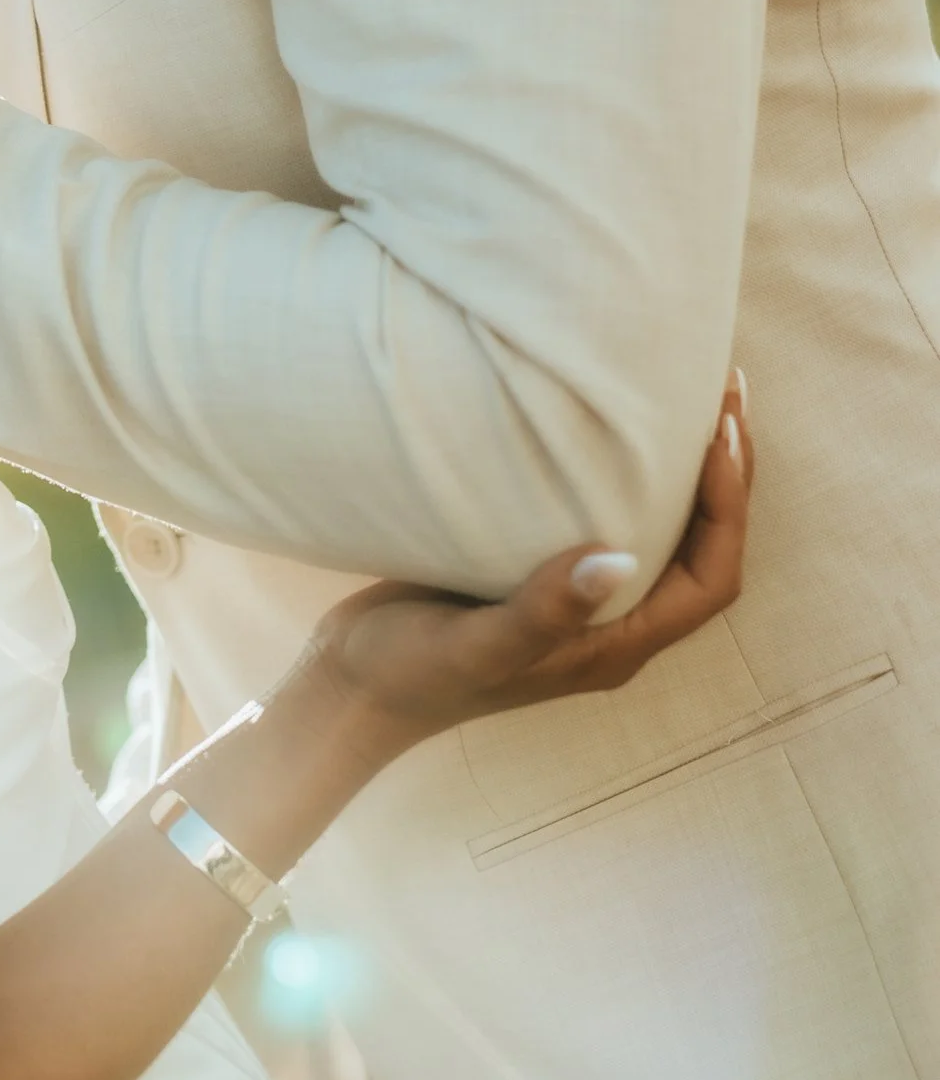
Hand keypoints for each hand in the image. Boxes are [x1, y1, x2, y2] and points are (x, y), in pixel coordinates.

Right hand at [292, 378, 751, 750]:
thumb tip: (619, 560)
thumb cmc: (409, 674)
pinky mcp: (542, 572)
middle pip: (703, 548)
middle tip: (726, 390)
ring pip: (665, 529)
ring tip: (688, 395)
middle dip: (727, 474)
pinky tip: (611, 425)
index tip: (720, 434)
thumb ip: (544, 610)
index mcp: (615, 647)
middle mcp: (612, 623)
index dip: (730, 508)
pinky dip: (632, 470)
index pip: (711, 579)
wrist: (349, 689)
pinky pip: (612, 516)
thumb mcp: (474, 646)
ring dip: (687, 468)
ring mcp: (581, 599)